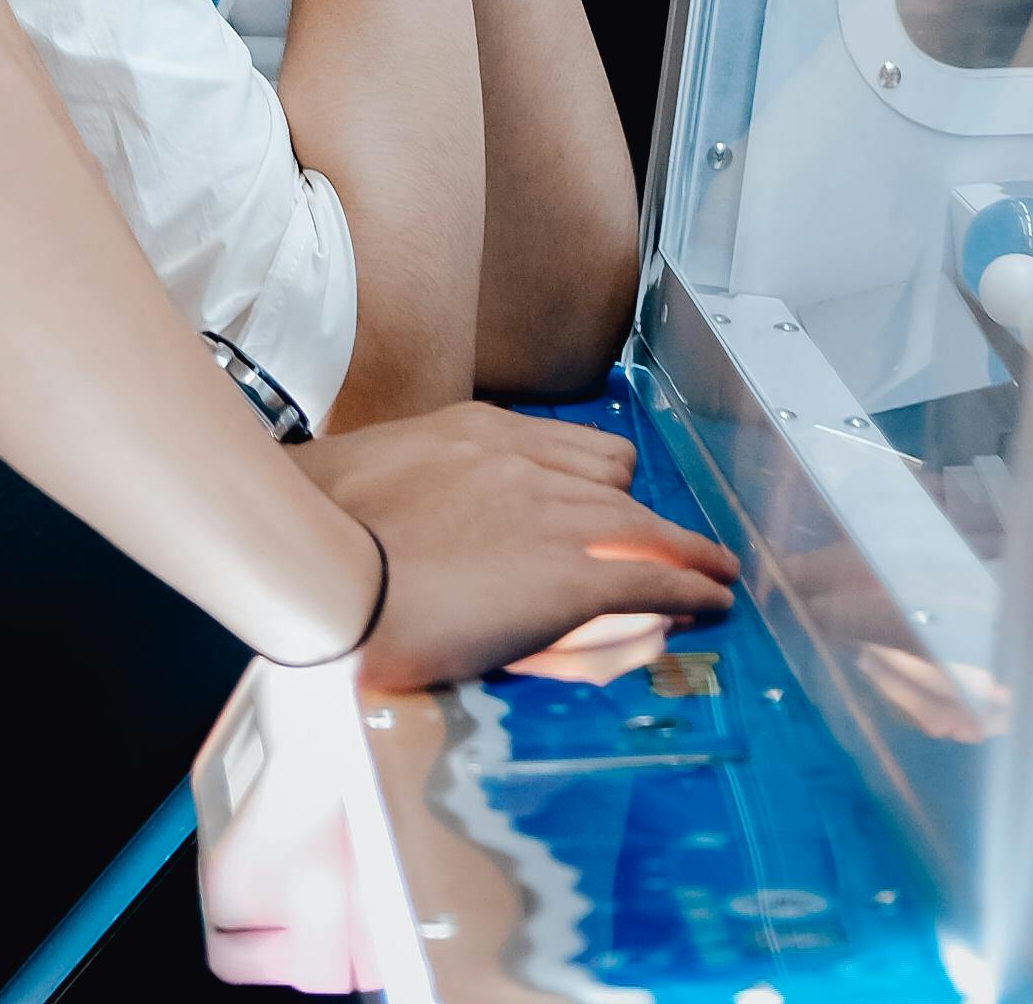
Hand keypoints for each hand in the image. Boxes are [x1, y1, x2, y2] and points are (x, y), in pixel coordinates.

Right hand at [301, 398, 734, 688]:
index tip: (612, 503)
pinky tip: (710, 600)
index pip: (568, 445)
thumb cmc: (320, 528)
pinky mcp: (568, 577)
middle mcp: (524, 461)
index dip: (599, 481)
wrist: (323, 565)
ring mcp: (550, 515)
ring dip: (683, 553)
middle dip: (646, 519)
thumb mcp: (365, 477)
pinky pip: (649, 576)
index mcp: (477, 431)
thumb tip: (403, 516)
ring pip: (641, 525)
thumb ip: (406, 486)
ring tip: (713, 575)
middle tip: (675, 547)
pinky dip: (689, 586)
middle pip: (613, 484)